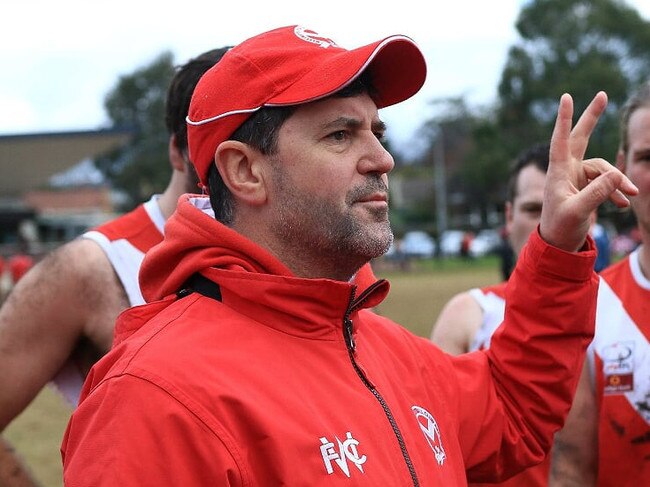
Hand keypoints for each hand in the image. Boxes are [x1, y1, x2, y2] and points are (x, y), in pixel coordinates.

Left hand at [540, 92, 637, 251]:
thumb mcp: (578, 212)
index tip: (566, 97)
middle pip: (580, 138)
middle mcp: (567, 171)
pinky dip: (616, 192)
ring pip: (603, 169)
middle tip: (602, 94)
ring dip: (618, 181)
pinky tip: (624, 205)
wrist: (560, 245)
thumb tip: (616, 174)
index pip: (561, 141)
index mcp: (558, 173)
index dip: (565, 119)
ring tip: (631, 196)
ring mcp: (577, 178)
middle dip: (592, 118)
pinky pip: (606, 182)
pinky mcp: (586, 187)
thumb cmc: (561, 228)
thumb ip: (597, 193)